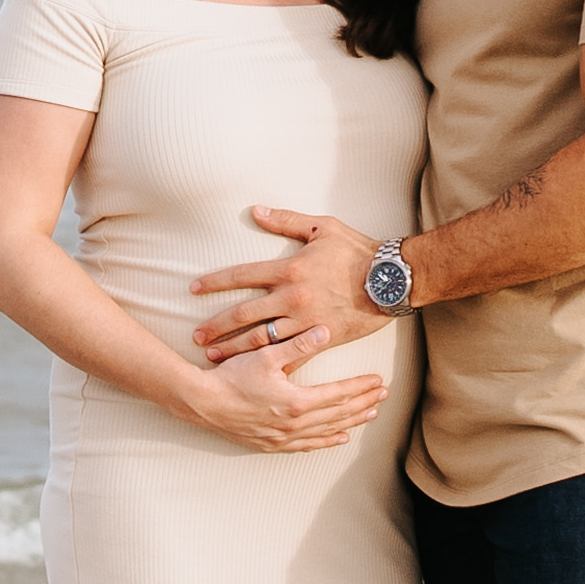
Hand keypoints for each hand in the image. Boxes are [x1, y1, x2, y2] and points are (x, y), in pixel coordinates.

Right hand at [182, 340, 388, 452]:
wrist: (202, 403)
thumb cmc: (231, 376)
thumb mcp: (265, 355)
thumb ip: (298, 345)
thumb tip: (326, 332)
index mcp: (296, 401)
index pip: (338, 394)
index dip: (360, 386)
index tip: (379, 380)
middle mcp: (294, 424)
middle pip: (338, 414)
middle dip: (363, 403)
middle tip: (384, 395)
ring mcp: (283, 437)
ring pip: (327, 431)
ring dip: (351, 422)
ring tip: (371, 414)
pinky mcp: (271, 444)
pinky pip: (307, 446)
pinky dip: (326, 441)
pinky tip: (339, 438)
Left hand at [192, 204, 385, 365]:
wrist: (392, 280)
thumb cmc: (358, 250)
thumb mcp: (323, 227)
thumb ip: (287, 219)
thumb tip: (256, 210)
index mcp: (289, 269)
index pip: (241, 275)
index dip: (214, 282)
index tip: (192, 289)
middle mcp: (291, 297)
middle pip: (244, 315)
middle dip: (217, 327)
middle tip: (196, 337)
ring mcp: (305, 321)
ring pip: (261, 340)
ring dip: (235, 350)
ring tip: (215, 358)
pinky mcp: (321, 338)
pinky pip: (291, 355)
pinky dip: (271, 365)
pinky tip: (254, 373)